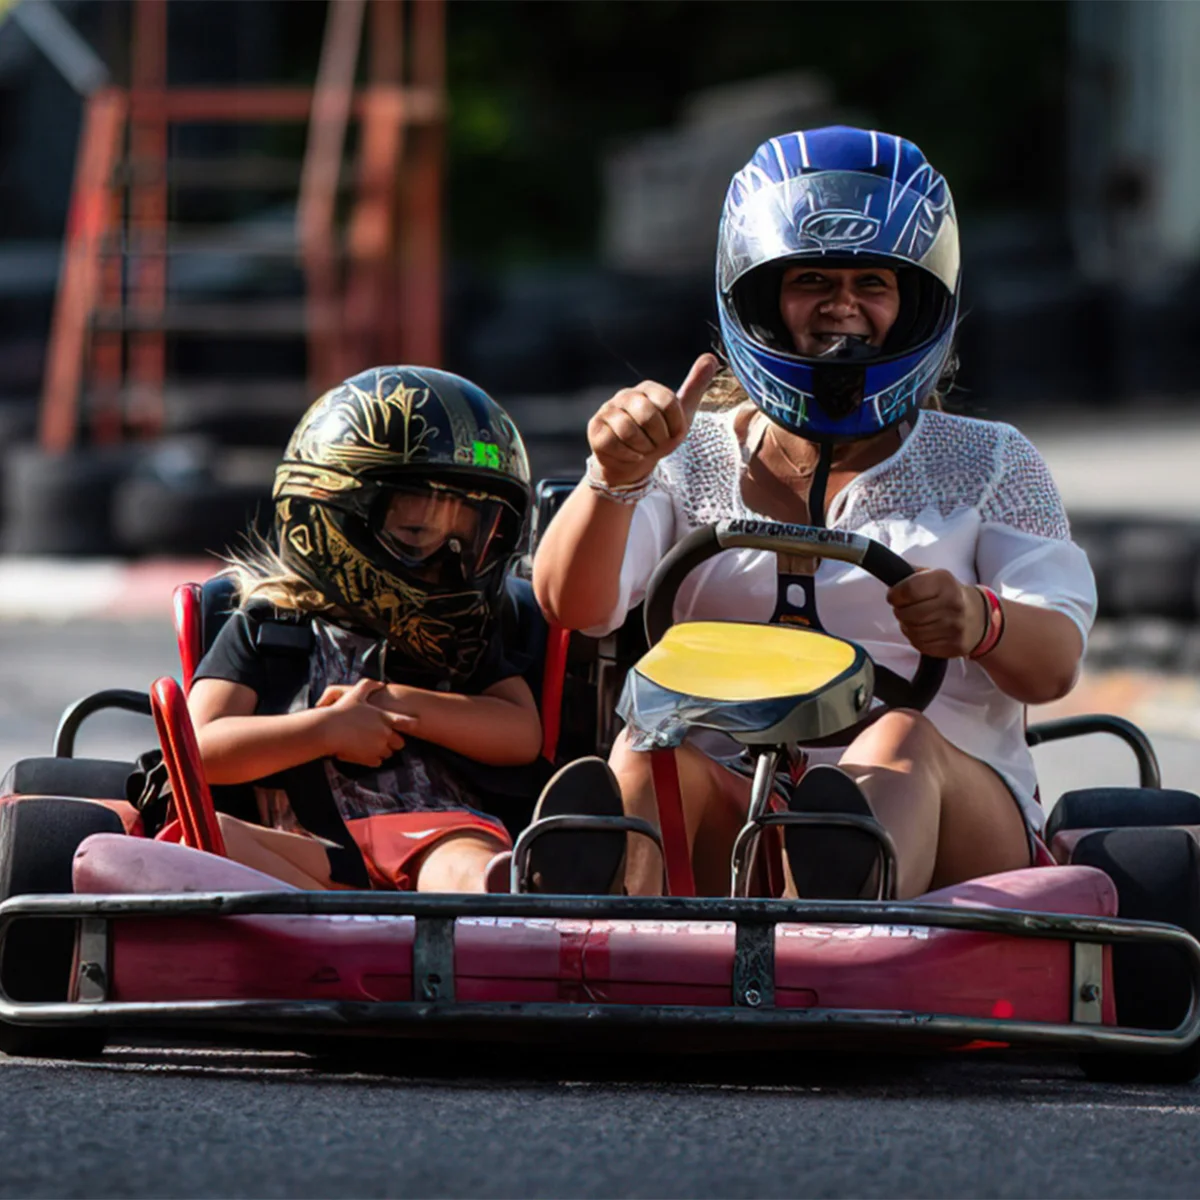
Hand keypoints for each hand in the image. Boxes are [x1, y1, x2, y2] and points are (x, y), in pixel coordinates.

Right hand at [315, 678, 414, 766]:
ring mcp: (377, 747)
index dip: (411, 724)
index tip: (415, 724)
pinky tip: (365, 752)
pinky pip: (378, 762)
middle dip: (393, 741)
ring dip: (383, 750)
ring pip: (389, 753)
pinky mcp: (369, 758)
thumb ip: (369, 686)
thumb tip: (380, 683)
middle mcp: (384, 733)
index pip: (406, 722)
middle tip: (383, 738)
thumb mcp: (356, 693)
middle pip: (400, 743)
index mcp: (384, 717)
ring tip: (371, 744)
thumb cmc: (340, 711)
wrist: (327, 729)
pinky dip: (374, 759)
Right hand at [586, 353, 718, 487]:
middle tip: (657, 445)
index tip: (675, 435)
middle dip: (658, 438)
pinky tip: (632, 454)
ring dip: (643, 447)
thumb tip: (711, 358)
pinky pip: (612, 442)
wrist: (634, 461)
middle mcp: (626, 394)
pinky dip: (628, 454)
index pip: (669, 402)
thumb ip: (695, 386)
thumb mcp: (682, 413)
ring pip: (628, 430)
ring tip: (644, 449)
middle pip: (647, 415)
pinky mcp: (595, 428)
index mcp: (649, 388)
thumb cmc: (659, 436)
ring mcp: (608, 410)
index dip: (676, 425)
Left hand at [886, 570, 986, 658]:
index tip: (894, 596)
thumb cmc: (947, 594)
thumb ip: (909, 574)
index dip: (895, 595)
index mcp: (944, 582)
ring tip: (914, 619)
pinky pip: (921, 645)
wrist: (977, 616)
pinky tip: (923, 630)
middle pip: (908, 614)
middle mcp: (953, 604)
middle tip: (903, 609)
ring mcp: (955, 627)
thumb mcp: (932, 575)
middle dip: (900, 612)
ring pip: (913, 631)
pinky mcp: (954, 645)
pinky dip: (916, 639)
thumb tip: (889, 576)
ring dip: (907, 626)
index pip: (909, 590)